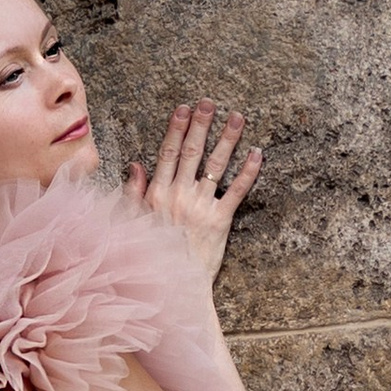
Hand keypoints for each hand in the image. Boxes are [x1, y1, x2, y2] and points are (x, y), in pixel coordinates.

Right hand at [124, 103, 263, 282]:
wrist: (172, 287)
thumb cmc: (151, 256)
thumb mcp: (134, 223)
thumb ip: (133, 193)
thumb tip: (136, 165)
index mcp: (157, 195)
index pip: (167, 153)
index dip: (176, 129)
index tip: (183, 109)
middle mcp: (179, 196)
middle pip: (191, 152)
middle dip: (201, 125)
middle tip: (210, 102)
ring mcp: (201, 207)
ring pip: (215, 165)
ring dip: (227, 138)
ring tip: (237, 117)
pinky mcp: (221, 221)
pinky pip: (237, 191)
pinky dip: (248, 171)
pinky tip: (257, 153)